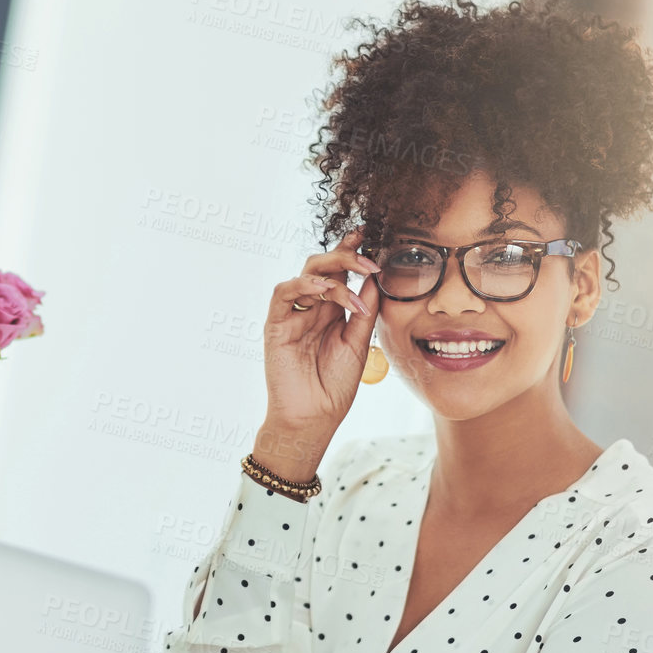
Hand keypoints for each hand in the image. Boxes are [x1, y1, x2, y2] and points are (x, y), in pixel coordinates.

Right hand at [258, 230, 381, 478]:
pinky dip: (304, 285)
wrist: (314, 417)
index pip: (341, 272)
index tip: (372, 235)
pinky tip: (325, 290)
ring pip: (307, 273)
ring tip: (357, 275)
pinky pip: (284, 293)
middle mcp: (312, 308)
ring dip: (333, 269)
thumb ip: (365, 311)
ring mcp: (293, 314)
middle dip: (347, 255)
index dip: (352, 251)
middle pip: (324, 265)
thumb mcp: (358, 344)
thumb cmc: (334, 386)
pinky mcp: (276, 325)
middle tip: (370, 259)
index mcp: (333, 311)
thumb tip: (376, 279)